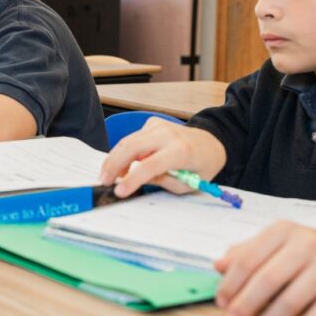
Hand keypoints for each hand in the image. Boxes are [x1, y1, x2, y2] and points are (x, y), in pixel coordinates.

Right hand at [99, 118, 226, 196]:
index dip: (132, 179)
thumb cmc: (201, 166)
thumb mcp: (186, 184)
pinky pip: (133, 138)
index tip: (119, 192)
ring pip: (128, 141)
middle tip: (104, 181)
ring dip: (115, 159)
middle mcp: (168, 134)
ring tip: (109, 176)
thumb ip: (162, 182)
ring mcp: (159, 126)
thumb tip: (137, 180)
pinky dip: (124, 152)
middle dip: (113, 165)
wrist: (211, 144)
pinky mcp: (153, 123)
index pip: (150, 165)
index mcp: (181, 151)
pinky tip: (125, 165)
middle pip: (132, 147)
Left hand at [214, 220, 315, 315]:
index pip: (248, 260)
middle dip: (245, 307)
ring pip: (291, 302)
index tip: (221, 303)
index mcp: (283, 231)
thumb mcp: (278, 240)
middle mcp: (306, 245)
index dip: (230, 285)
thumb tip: (218, 266)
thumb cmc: (310, 247)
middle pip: (267, 281)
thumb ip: (247, 251)